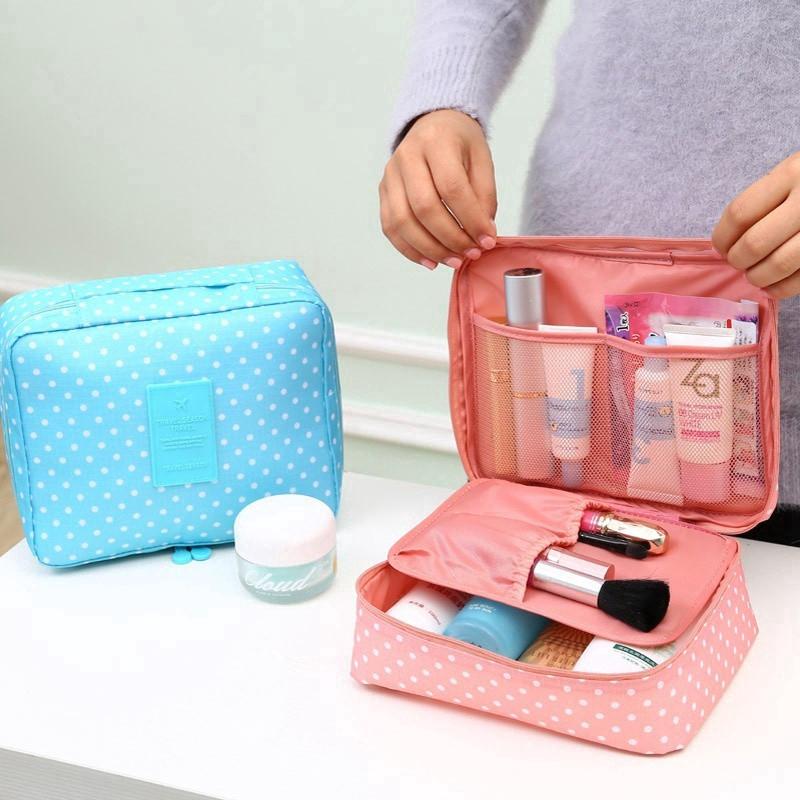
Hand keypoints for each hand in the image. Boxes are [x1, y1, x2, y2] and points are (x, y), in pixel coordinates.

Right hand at [379, 109, 497, 269]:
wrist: (432, 124)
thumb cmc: (459, 144)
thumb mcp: (482, 159)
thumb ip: (484, 196)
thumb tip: (482, 235)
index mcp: (436, 142)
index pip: (451, 187)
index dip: (470, 219)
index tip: (487, 240)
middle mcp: (407, 156)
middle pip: (424, 207)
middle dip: (450, 238)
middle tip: (471, 254)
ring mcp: (390, 175)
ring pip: (402, 221)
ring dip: (430, 249)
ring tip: (454, 261)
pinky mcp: (383, 191)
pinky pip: (390, 227)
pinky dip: (410, 250)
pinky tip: (431, 261)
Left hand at [712, 152, 799, 297]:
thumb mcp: (790, 175)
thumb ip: (762, 202)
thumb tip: (727, 243)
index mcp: (791, 174)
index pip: (740, 213)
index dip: (722, 237)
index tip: (722, 246)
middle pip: (755, 243)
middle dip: (738, 260)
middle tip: (738, 261)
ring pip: (778, 264)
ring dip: (757, 276)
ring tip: (754, 274)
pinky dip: (780, 289)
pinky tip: (772, 285)